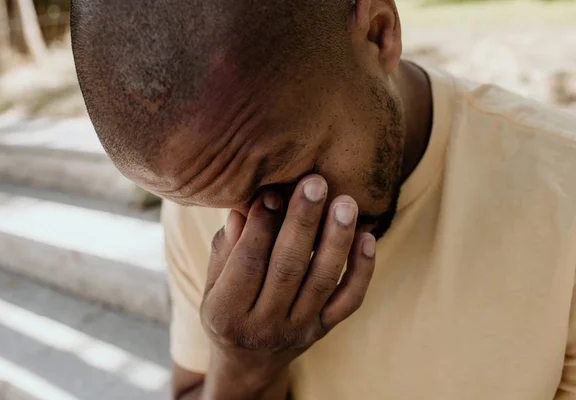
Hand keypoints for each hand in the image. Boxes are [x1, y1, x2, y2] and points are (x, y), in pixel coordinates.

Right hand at [200, 175, 375, 394]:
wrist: (249, 363)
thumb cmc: (227, 311)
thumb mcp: (212, 284)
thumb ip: (225, 249)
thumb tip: (242, 210)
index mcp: (225, 313)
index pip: (246, 263)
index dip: (260, 226)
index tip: (272, 192)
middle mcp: (263, 326)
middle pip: (287, 269)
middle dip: (302, 223)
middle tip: (315, 183)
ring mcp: (298, 329)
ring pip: (321, 282)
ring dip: (336, 239)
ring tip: (345, 202)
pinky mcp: (323, 329)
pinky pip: (349, 300)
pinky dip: (362, 270)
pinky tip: (367, 237)